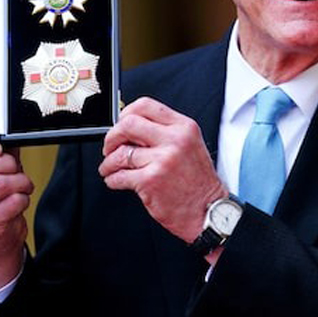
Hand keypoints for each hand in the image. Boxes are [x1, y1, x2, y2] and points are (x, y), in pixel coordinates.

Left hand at [99, 97, 227, 244]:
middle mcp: (175, 140)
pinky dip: (112, 179)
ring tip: (111, 168)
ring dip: (109, 163)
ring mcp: (162, 160)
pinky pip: (119, 176)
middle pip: (128, 124)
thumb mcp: (190, 145)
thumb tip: (131, 128)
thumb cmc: (198, 182)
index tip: (121, 124)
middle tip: (110, 147)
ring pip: (120, 153)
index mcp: (184, 127)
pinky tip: (117, 180)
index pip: (146, 105)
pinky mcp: (151, 180)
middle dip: (112, 136)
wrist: (208, 211)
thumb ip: (165, 132)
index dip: (126, 113)